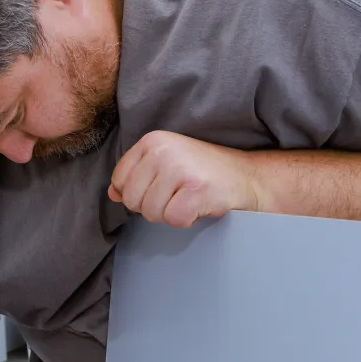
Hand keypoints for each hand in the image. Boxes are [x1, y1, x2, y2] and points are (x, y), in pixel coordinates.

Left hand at [109, 131, 257, 226]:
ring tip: (189, 199)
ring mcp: (180, 169)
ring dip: (170, 214)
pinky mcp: (196, 190)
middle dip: (153, 207)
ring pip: (151, 212)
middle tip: (178, 196)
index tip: (162, 189)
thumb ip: (137, 176)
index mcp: (152, 141)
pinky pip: (173, 219)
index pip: (120, 180)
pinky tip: (199, 206)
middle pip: (133, 200)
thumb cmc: (204, 172)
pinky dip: (186, 220)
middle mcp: (163, 151)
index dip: (137, 193)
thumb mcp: (166, 164)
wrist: (248, 176)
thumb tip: (113, 193)